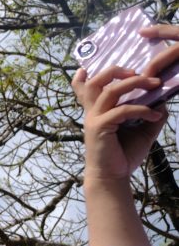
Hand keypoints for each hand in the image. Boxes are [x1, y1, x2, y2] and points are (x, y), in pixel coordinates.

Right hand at [73, 65, 165, 183]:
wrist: (111, 178)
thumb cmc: (122, 156)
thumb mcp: (142, 131)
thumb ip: (150, 115)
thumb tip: (164, 101)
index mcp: (97, 112)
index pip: (83, 89)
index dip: (82, 76)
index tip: (89, 67)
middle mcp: (92, 113)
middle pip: (96, 82)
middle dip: (117, 71)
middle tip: (139, 71)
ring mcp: (94, 119)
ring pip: (109, 91)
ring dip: (133, 83)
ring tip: (153, 84)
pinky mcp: (99, 128)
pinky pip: (122, 111)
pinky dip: (142, 109)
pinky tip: (156, 114)